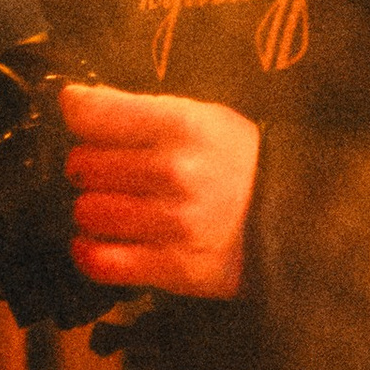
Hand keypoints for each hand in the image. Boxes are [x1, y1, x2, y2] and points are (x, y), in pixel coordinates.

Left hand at [61, 82, 261, 298]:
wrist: (297, 221)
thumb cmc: (239, 162)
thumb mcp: (202, 118)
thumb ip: (138, 109)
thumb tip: (72, 101)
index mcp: (182, 125)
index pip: (90, 115)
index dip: (80, 116)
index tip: (89, 124)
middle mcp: (174, 172)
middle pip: (81, 165)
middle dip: (91, 168)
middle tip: (115, 173)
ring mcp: (172, 223)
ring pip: (87, 212)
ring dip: (95, 211)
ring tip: (117, 209)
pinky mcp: (172, 267)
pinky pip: (100, 261)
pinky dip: (90, 252)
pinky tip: (98, 242)